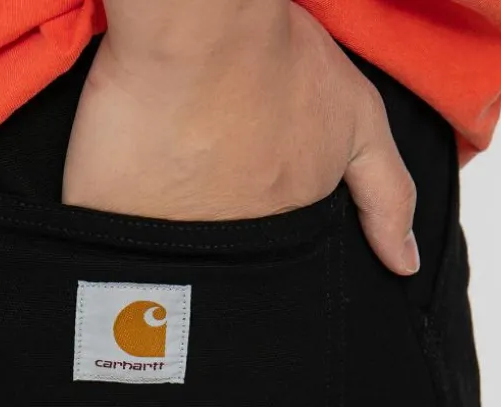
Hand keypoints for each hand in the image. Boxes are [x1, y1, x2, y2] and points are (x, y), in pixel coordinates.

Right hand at [62, 2, 419, 275]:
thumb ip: (387, 196)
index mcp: (278, 230)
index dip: (261, 265)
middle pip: (216, 286)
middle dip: (213, 285)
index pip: (269, 274)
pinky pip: (97, 260)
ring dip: (155, 283)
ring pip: (156, 282)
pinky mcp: (101, 221)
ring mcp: (160, 243)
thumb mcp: (356, 118)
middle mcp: (224, 249)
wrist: (198, 22)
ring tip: (153, 252)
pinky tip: (104, 256)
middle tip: (203, 251)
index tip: (250, 245)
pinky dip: (98, 264)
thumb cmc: (275, 56)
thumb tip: (404, 266)